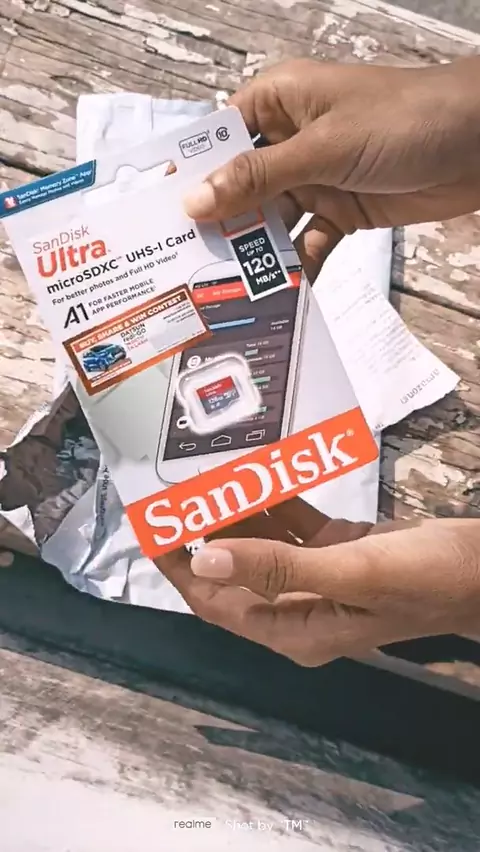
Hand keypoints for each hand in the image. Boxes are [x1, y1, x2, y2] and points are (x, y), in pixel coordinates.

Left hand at [157, 498, 479, 666]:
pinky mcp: (339, 551)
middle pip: (234, 572)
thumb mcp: (350, 572)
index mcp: (295, 629)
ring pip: (263, 543)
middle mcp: (300, 608)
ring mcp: (319, 578)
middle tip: (179, 488)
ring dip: (240, 510)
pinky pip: (294, 525)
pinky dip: (278, 501)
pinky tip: (262, 472)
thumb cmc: (427, 580)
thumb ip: (276, 567)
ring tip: (212, 472)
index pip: (217, 602)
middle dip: (205, 533)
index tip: (154, 528)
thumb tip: (203, 562)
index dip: (181, 568)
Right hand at [184, 58, 479, 279]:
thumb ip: (259, 178)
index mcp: (278, 102)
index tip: (160, 216)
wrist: (478, 144)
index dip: (191, 175)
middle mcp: (291, 141)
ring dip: (257, 251)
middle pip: (241, 187)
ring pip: (272, 220)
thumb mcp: (323, 148)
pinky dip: (297, 265)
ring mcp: (316, 178)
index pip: (220, 139)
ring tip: (226, 289)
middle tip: (185, 265)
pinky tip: (281, 292)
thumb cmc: (403, 121)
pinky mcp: (342, 211)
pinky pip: (308, 242)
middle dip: (220, 224)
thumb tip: (196, 201)